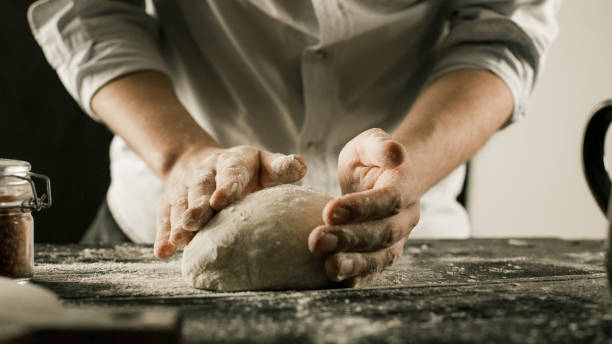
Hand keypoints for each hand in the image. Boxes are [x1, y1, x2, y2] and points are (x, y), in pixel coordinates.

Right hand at [154, 145, 306, 257]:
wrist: (198, 162)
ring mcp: (184, 189)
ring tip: (180, 240)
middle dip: (197, 206)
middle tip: (194, 222)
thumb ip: (281, 168)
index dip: (226, 186)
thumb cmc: (245, 170)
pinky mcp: (168, 205)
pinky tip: (163, 252)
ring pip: (179, 205)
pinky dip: (163, 236)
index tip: (224, 199)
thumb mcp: (263, 163)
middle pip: (199, 190)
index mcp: (230, 163)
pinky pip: (164, 219)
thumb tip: (301, 165)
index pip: (230, 174)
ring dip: (178, 223)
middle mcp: (204, 174)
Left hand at [308, 128, 419, 286]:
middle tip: (316, 241)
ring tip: (328, 268)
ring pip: (382, 257)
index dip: (362, 207)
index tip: (329, 211)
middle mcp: (406, 216)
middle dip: (350, 239)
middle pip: (384, 232)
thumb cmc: (371, 159)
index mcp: (405, 185)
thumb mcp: (371, 143)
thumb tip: (396, 153)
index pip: (388, 198)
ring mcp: (398, 239)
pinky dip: (359, 278)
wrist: (381, 178)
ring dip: (355, 264)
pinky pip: (374, 270)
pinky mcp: (384, 254)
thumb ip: (380, 146)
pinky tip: (337, 281)